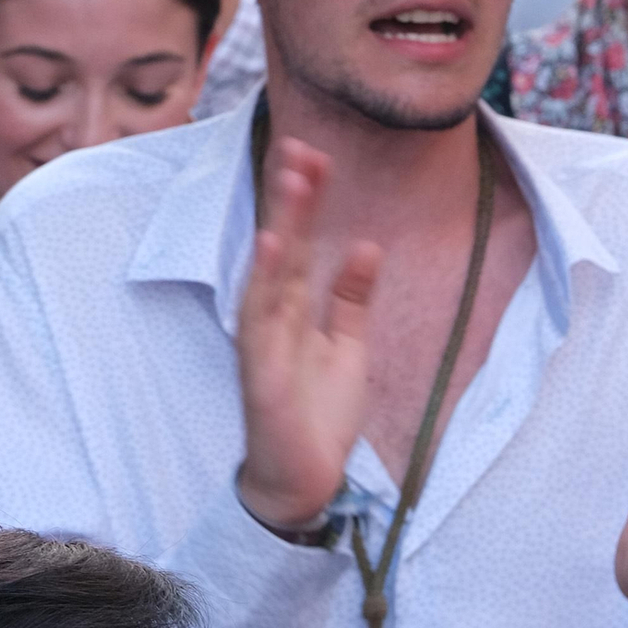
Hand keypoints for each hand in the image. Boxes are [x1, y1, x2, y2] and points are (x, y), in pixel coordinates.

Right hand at [235, 138, 381, 534]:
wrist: (304, 482)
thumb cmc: (318, 413)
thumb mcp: (348, 346)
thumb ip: (352, 298)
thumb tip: (365, 245)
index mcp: (294, 307)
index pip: (300, 241)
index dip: (307, 199)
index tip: (317, 154)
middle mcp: (274, 314)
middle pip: (283, 244)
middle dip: (291, 196)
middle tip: (301, 145)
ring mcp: (264, 339)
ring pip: (272, 270)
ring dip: (282, 222)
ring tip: (292, 178)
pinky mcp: (262, 369)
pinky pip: (263, 319)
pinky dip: (265, 279)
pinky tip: (271, 243)